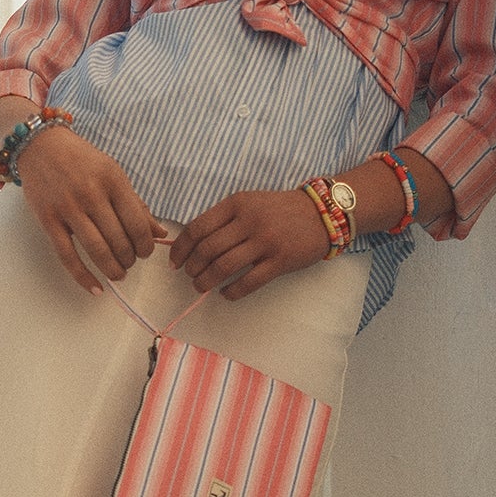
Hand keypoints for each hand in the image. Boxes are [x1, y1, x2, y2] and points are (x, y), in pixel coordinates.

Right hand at [16, 126, 167, 294]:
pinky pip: (67, 256)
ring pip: (97, 250)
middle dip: (130, 258)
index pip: (137, 223)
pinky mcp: (48, 220)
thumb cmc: (82, 160)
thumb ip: (136, 204)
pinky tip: (96, 289)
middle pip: (119, 239)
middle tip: (130, 262)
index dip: (145, 244)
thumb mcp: (113, 173)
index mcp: (113, 179)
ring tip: (118, 274)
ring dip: (113, 269)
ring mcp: (68, 207)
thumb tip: (160, 233)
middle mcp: (91, 193)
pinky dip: (83, 277)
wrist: (40, 145)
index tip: (145, 251)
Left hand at [168, 188, 330, 297]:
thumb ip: (224, 219)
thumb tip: (193, 244)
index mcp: (236, 204)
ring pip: (224, 267)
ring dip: (207, 281)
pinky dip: (232, 292)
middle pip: (208, 249)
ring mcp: (265, 241)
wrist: (321, 212)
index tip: (175, 261)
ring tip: (202, 287)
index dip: (181, 248)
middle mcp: (249, 221)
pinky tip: (226, 294)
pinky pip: (249, 282)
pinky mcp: (280, 261)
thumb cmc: (279, 209)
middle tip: (190, 276)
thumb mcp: (249, 202)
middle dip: (193, 267)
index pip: (198, 228)